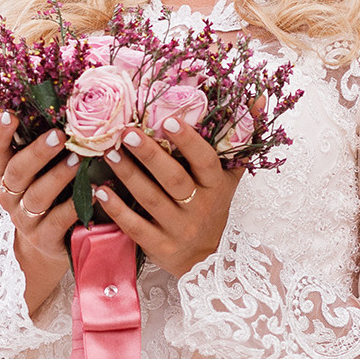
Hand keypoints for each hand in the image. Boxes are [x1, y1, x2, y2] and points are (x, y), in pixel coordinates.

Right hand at [0, 116, 79, 318]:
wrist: (47, 244)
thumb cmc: (46, 193)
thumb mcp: (36, 169)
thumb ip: (39, 140)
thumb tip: (57, 96)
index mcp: (4, 172)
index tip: (11, 114)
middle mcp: (8, 194)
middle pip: (16, 171)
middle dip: (37, 152)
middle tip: (59, 135)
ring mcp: (24, 219)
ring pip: (37, 195)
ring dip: (57, 177)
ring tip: (77, 160)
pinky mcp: (44, 239)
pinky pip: (57, 222)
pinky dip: (75, 207)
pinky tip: (95, 192)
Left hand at [95, 121, 242, 281]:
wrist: (208, 260)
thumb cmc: (213, 206)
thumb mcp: (231, 176)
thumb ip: (240, 139)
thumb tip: (259, 98)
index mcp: (216, 185)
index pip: (205, 161)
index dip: (188, 142)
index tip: (168, 120)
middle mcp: (199, 207)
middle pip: (174, 179)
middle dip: (150, 154)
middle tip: (126, 132)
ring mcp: (179, 228)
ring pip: (152, 199)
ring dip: (128, 175)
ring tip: (109, 153)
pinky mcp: (160, 247)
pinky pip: (136, 227)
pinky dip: (117, 209)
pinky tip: (100, 191)